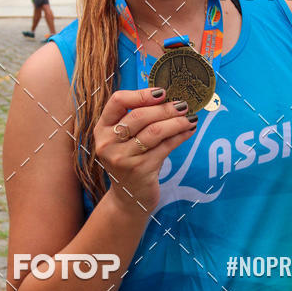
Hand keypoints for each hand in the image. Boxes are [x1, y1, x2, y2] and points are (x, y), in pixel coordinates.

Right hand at [93, 87, 196, 212]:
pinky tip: (189, 131)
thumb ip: (137, 119)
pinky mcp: (140, 170)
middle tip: (183, 104)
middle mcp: (108, 143)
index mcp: (102, 129)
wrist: (128, 198)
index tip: (161, 92)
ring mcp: (123, 158)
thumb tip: (168, 98)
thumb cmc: (130, 161)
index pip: (117, 101)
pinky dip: (180, 136)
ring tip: (190, 117)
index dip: (140, 94)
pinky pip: (165, 147)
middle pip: (139, 116)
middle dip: (165, 108)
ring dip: (176, 122)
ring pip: (154, 132)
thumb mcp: (124, 139)